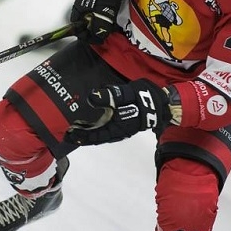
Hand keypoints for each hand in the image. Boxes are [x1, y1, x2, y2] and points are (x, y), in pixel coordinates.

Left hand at [64, 79, 178, 145]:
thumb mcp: (126, 94)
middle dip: (82, 134)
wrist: (163, 103)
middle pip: (96, 136)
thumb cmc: (144, 99)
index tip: (68, 134)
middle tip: (68, 132)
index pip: (95, 136)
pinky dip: (96, 126)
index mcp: (117, 128)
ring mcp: (121, 128)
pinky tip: (90, 119)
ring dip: (88, 130)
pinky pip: (106, 128)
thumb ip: (109, 96)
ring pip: (101, 132)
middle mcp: (117, 132)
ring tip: (76, 125)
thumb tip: (91, 97)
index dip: (81, 136)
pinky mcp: (123, 123)